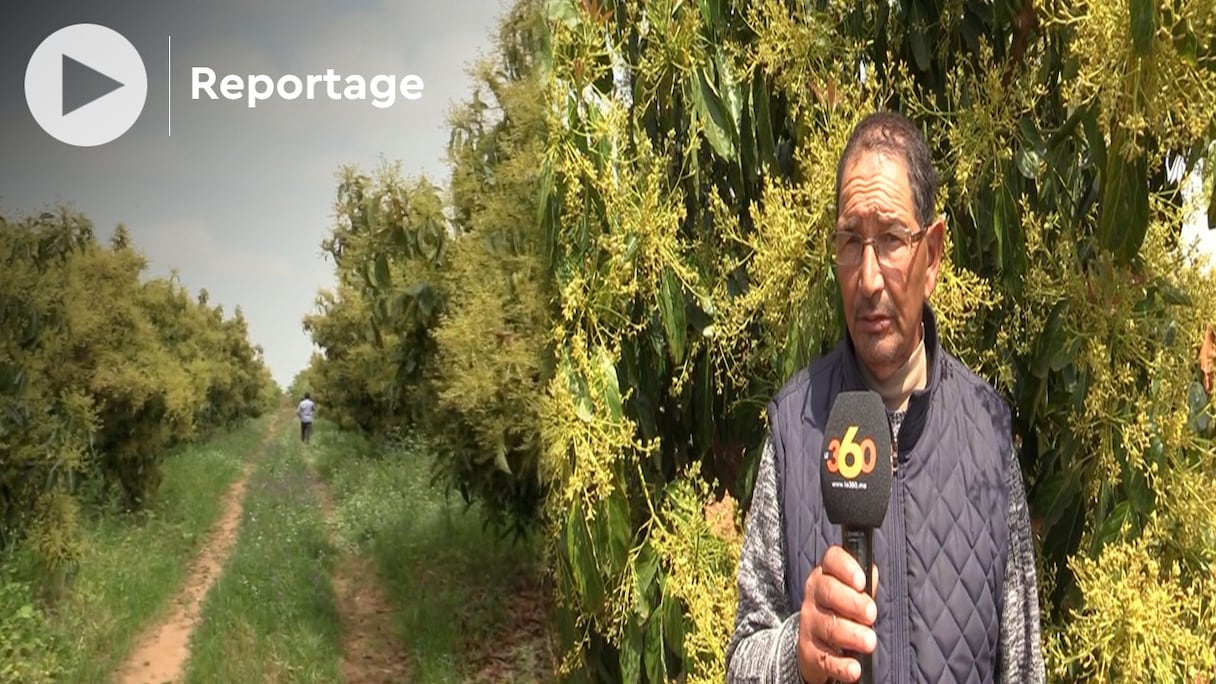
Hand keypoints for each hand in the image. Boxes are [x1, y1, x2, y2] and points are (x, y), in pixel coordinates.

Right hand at [796, 545, 877, 683]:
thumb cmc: (843, 610)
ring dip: (851, 634)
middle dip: (852, 602)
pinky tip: (854, 668)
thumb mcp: (852, 593)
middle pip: (828, 591)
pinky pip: (825, 658)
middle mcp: (814, 596)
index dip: (846, 568)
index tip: (862, 582)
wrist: (816, 643)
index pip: (832, 561)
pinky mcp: (808, 651)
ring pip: (828, 625)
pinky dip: (841, 665)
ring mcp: (809, 624)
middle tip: (871, 614)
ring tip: (869, 642)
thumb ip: (864, 583)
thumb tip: (872, 573)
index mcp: (827, 575)